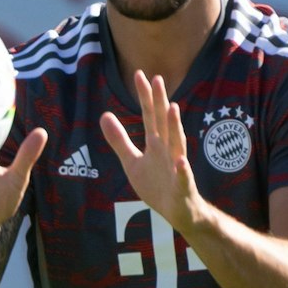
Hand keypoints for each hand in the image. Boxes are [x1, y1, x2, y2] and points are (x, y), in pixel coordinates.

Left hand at [100, 71, 204, 235]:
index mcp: (156, 143)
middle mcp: (168, 150)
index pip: (149, 115)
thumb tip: (104, 115)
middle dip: (159, 102)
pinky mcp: (183, 186)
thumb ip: (119, 140)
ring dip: (174, 126)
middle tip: (157, 78)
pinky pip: (182, 177)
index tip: (139, 74)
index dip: (144, 96)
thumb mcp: (132, 162)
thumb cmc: (158, 185)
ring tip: (172, 108)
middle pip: (162, 123)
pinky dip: (181, 169)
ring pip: (176, 144)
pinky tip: (180, 161)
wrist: (180, 213)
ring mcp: (177, 167)